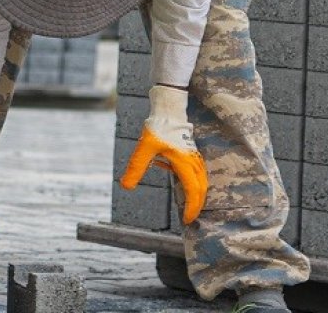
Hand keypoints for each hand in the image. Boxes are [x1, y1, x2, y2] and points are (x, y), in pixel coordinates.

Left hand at [119, 85, 208, 223]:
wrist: (168, 108)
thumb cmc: (158, 127)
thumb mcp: (143, 149)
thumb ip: (136, 168)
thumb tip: (126, 187)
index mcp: (185, 163)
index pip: (193, 191)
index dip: (192, 208)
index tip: (188, 220)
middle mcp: (193, 162)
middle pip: (201, 188)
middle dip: (197, 205)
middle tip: (189, 218)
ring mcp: (194, 157)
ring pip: (201, 180)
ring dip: (196, 194)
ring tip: (187, 204)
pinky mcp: (191, 152)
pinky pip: (196, 172)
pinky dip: (191, 182)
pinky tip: (173, 176)